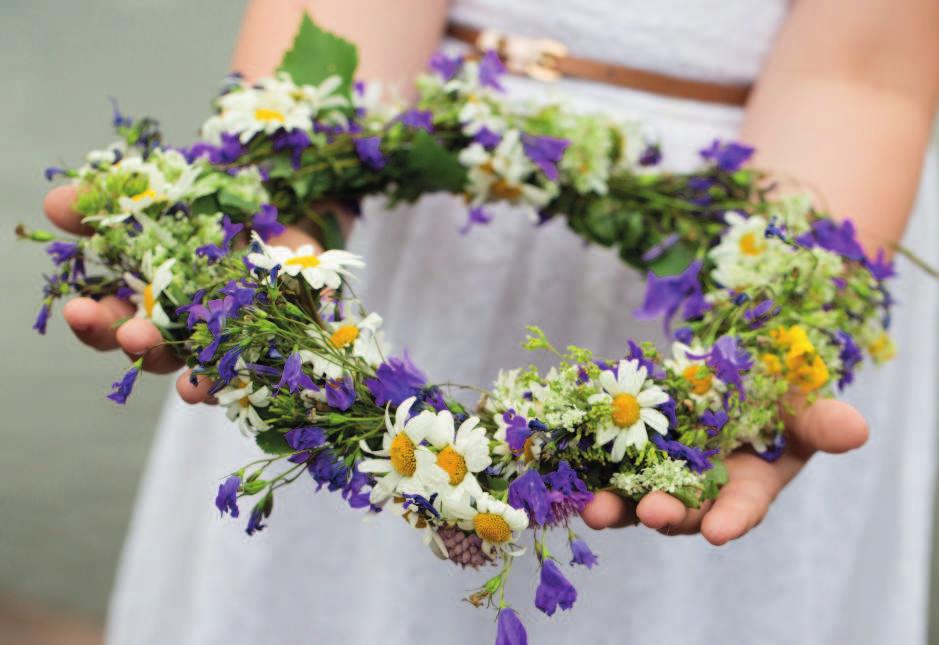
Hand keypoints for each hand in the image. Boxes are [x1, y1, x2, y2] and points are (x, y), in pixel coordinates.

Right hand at [43, 185, 320, 394]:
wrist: (292, 214)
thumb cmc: (223, 210)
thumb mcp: (171, 194)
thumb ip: (117, 202)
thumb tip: (55, 203)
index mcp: (151, 294)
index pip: (111, 319)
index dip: (92, 320)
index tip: (77, 308)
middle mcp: (182, 324)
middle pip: (145, 346)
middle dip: (130, 340)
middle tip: (127, 333)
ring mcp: (221, 337)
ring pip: (189, 362)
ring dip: (170, 361)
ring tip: (164, 351)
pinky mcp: (262, 343)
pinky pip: (237, 373)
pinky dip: (217, 384)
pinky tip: (199, 385)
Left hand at [580, 397, 868, 544]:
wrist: (726, 380)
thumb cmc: (773, 400)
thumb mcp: (801, 406)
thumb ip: (822, 422)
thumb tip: (856, 429)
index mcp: (746, 485)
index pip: (742, 508)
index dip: (732, 519)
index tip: (722, 532)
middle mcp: (700, 490)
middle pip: (683, 511)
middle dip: (668, 514)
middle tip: (652, 513)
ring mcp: (659, 475)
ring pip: (635, 498)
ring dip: (615, 506)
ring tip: (596, 510)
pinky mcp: (625, 454)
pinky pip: (603, 467)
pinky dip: (586, 472)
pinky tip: (568, 475)